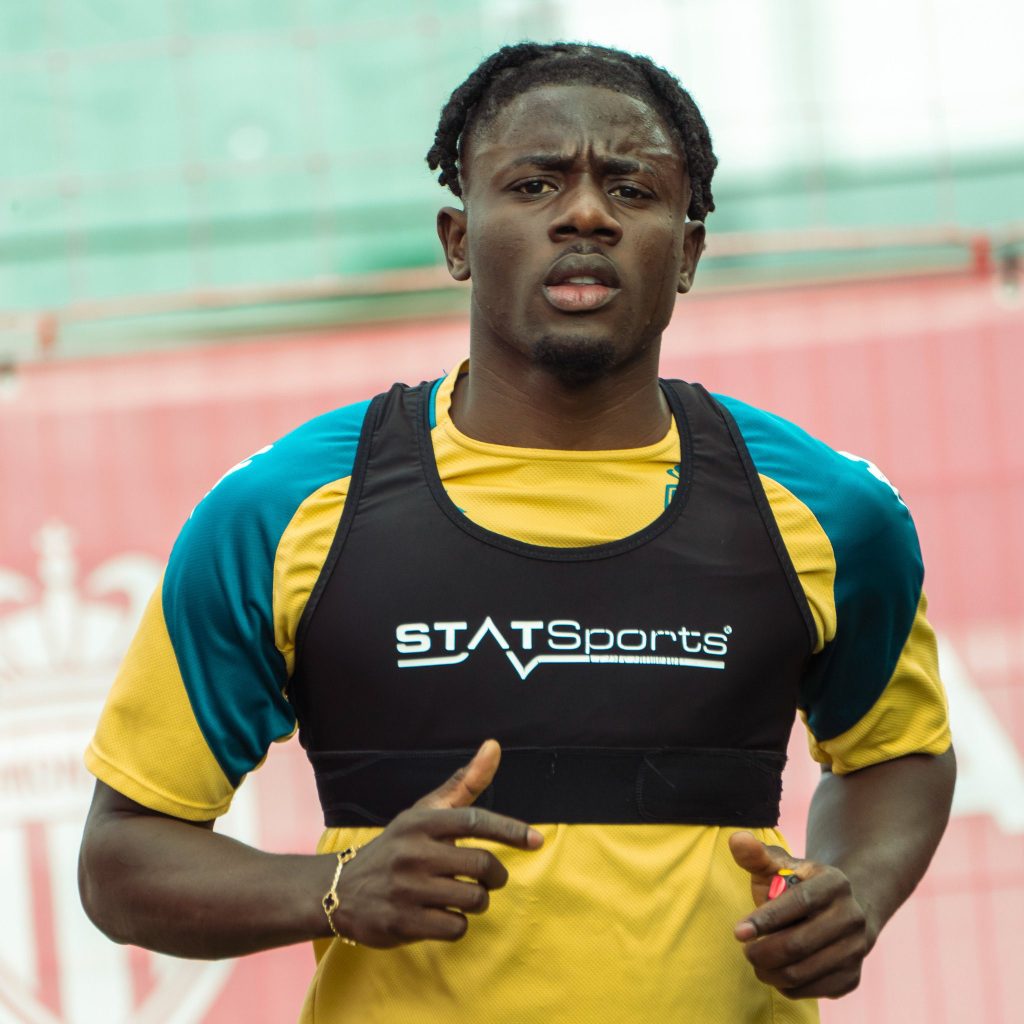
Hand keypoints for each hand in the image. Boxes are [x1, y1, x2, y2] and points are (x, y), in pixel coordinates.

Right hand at [330, 739, 542, 946]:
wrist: (340, 890)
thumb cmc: (397, 847)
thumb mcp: (424, 813)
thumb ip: (463, 784)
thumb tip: (494, 745)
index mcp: (421, 821)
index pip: (475, 820)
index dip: (510, 830)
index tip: (537, 840)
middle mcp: (413, 852)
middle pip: (483, 866)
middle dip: (495, 876)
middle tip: (489, 878)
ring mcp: (406, 888)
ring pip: (473, 899)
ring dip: (476, 901)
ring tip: (460, 896)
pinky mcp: (401, 922)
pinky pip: (456, 928)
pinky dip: (457, 924)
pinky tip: (441, 915)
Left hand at [728, 831, 873, 999]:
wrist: (840, 909)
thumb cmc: (797, 884)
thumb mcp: (779, 864)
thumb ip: (756, 855)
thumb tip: (737, 839)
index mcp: (834, 883)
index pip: (798, 903)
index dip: (765, 920)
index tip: (738, 932)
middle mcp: (852, 916)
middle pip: (798, 944)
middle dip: (763, 952)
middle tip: (746, 950)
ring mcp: (855, 950)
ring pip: (803, 972)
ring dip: (770, 972)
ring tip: (756, 961)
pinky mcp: (852, 977)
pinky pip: (811, 991)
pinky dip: (786, 986)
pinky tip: (776, 971)